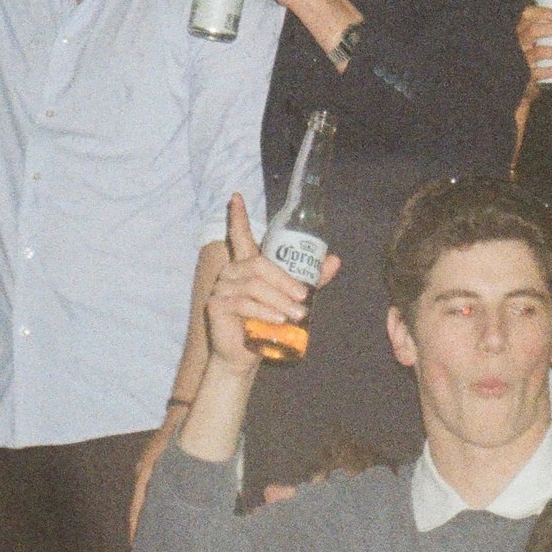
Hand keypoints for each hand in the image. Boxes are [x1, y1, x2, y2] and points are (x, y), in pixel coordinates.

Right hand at [202, 192, 327, 367]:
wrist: (245, 355)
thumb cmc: (266, 323)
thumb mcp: (290, 299)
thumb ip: (309, 280)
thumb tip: (335, 260)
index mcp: (246, 265)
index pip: (240, 235)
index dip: (238, 216)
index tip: (237, 196)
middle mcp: (231, 271)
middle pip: (259, 265)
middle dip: (284, 281)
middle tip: (304, 298)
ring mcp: (221, 286)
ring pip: (254, 285)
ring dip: (279, 301)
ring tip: (296, 315)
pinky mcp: (216, 304)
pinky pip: (243, 303)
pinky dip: (264, 311)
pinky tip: (278, 320)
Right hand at [517, 0, 551, 85]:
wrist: (520, 81)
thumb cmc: (538, 53)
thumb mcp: (549, 40)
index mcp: (522, 28)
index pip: (527, 14)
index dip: (542, 12)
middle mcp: (518, 41)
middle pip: (535, 31)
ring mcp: (520, 58)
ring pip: (540, 51)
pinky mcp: (524, 74)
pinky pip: (539, 72)